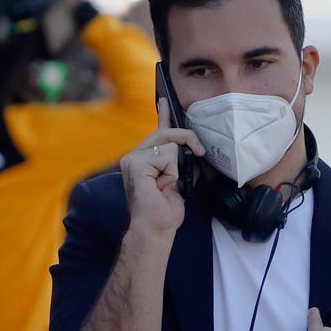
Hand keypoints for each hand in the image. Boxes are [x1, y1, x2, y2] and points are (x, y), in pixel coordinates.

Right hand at [119, 100, 202, 242]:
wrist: (154, 230)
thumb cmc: (164, 211)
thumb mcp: (178, 181)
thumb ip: (180, 162)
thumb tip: (191, 149)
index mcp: (143, 159)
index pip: (158, 131)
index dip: (163, 115)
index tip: (164, 100)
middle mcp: (134, 156)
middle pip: (167, 133)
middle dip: (187, 140)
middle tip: (198, 151)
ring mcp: (132, 159)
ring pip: (170, 145)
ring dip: (176, 169)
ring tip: (166, 187)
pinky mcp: (136, 163)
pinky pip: (168, 156)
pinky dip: (172, 173)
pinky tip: (161, 186)